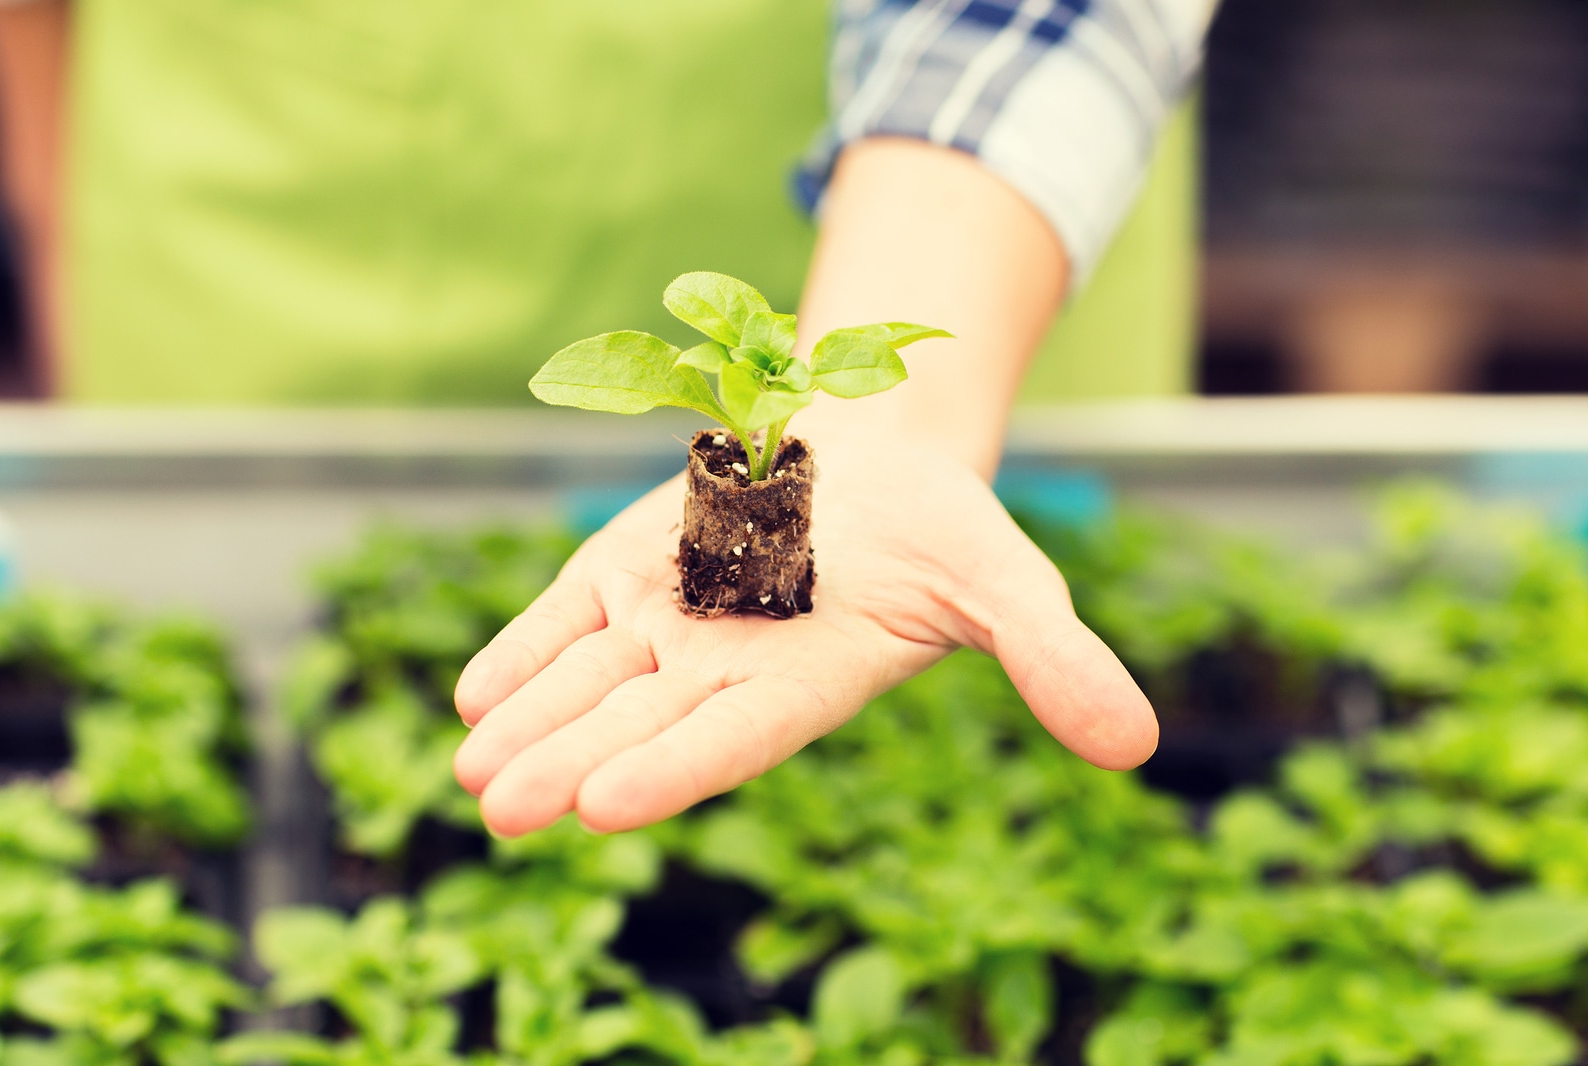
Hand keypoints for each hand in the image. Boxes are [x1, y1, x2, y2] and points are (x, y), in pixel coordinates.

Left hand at [451, 432, 1157, 835]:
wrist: (873, 459)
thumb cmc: (944, 529)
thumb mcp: (1003, 582)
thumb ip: (1050, 659)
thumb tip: (1139, 746)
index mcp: (804, 682)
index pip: (730, 738)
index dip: (671, 768)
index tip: (603, 806)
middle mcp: (724, 666)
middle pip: (637, 720)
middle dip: (571, 762)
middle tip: (502, 809)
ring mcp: (667, 620)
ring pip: (587, 679)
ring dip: (528, 721)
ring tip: (470, 769)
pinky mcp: (626, 573)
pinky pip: (566, 617)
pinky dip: (523, 649)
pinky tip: (474, 692)